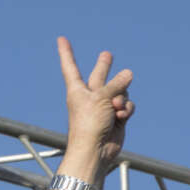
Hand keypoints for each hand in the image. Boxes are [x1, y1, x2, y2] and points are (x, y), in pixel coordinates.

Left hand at [55, 36, 135, 186]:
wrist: (95, 150)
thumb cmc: (89, 124)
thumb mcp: (101, 98)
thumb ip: (115, 84)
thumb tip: (129, 73)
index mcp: (77, 89)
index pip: (71, 66)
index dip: (66, 52)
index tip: (61, 38)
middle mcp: (90, 96)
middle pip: (100, 76)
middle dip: (104, 66)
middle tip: (107, 54)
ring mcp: (104, 106)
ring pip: (121, 92)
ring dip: (121, 98)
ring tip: (115, 108)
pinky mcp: (117, 117)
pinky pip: (127, 105)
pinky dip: (127, 110)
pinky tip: (121, 117)